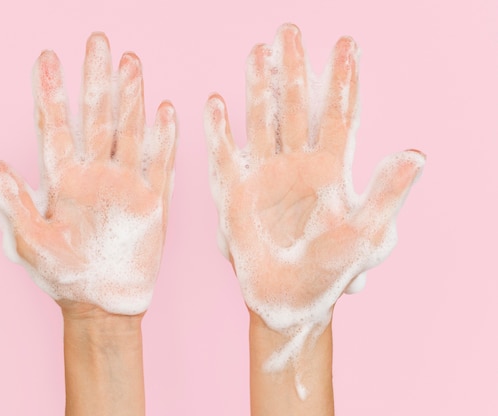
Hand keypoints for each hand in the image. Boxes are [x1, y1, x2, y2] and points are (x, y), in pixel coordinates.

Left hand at [0, 33, 176, 315]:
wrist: (101, 304)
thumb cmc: (60, 277)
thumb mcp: (27, 241)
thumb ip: (8, 200)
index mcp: (62, 179)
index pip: (55, 125)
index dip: (51, 92)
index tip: (47, 57)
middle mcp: (94, 174)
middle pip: (95, 117)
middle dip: (96, 79)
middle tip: (98, 41)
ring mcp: (124, 184)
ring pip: (129, 131)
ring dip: (131, 97)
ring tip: (131, 62)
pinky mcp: (152, 201)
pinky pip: (160, 163)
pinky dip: (164, 138)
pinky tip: (165, 110)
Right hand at [204, 23, 424, 367]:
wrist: (288, 299)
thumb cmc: (330, 273)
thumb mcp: (366, 236)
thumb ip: (386, 195)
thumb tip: (415, 154)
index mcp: (329, 171)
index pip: (337, 114)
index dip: (343, 79)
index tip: (345, 44)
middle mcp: (296, 165)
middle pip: (296, 105)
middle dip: (294, 67)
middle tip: (290, 30)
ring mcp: (264, 176)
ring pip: (261, 119)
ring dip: (258, 86)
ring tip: (257, 51)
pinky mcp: (236, 193)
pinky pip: (225, 154)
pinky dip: (219, 130)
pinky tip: (215, 102)